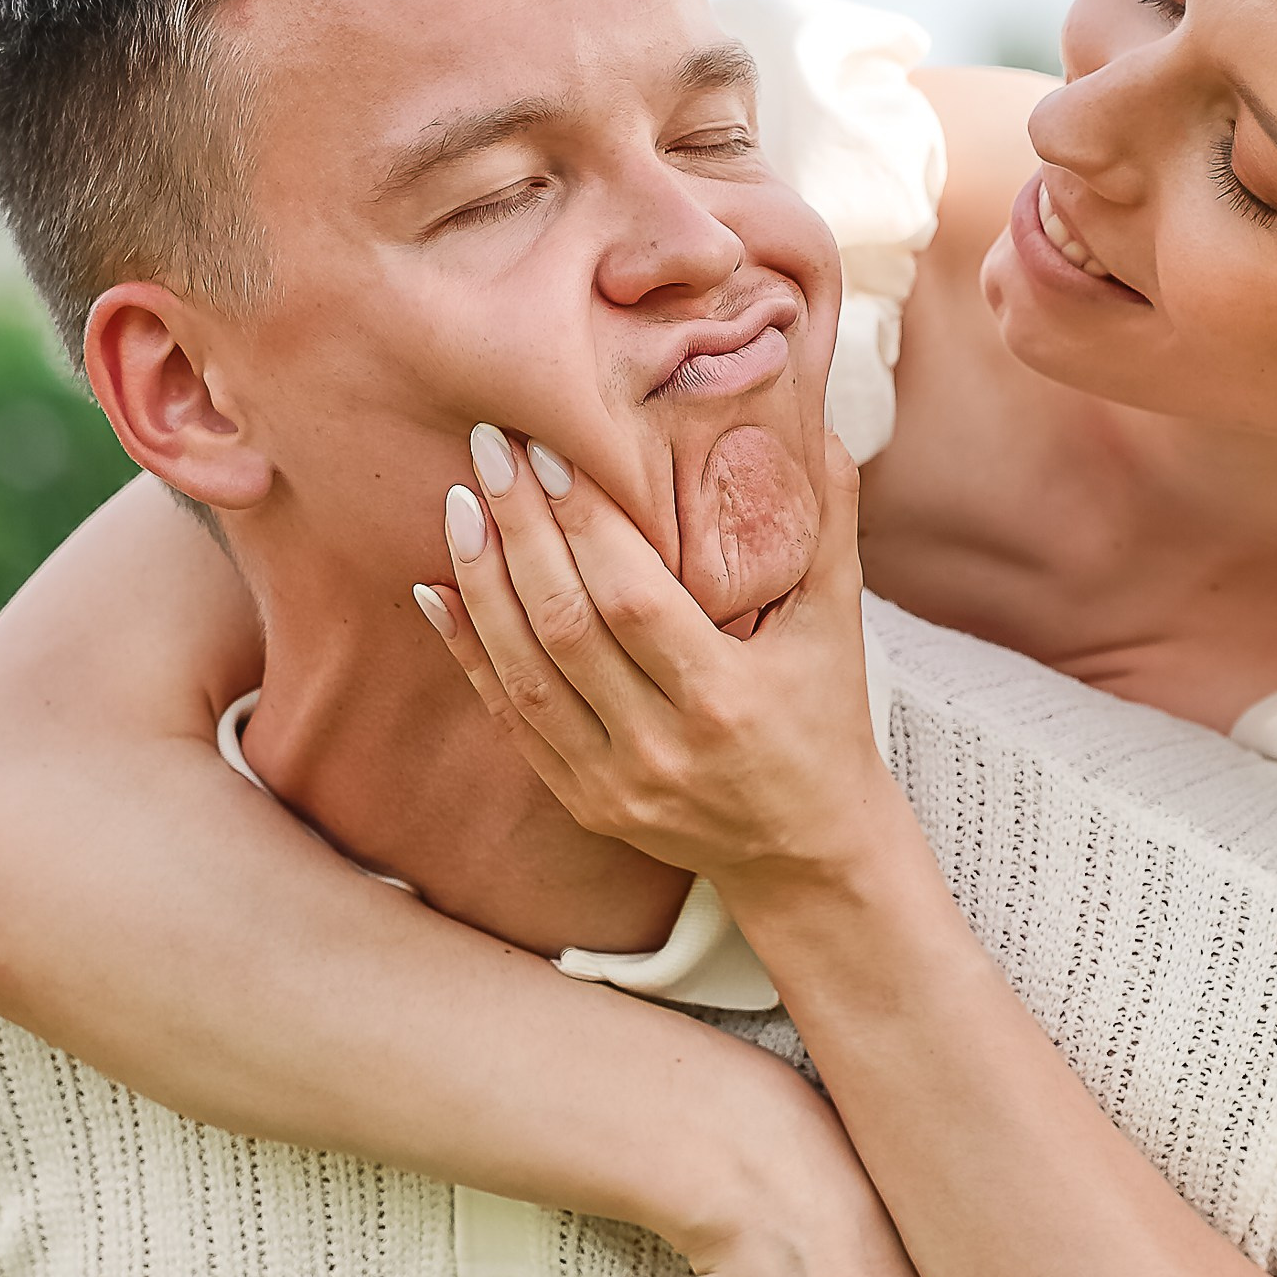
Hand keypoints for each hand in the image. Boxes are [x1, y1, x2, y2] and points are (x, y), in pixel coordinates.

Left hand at [420, 423, 895, 897]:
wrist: (807, 854)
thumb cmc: (827, 722)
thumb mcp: (839, 626)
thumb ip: (829, 524)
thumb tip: (823, 422)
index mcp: (727, 700)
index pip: (634, 598)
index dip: (585, 522)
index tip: (553, 449)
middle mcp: (662, 749)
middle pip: (566, 627)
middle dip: (522, 528)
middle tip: (492, 449)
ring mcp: (613, 784)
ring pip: (524, 673)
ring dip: (483, 582)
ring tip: (461, 503)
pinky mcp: (581, 801)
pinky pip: (509, 720)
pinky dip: (467, 652)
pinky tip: (437, 591)